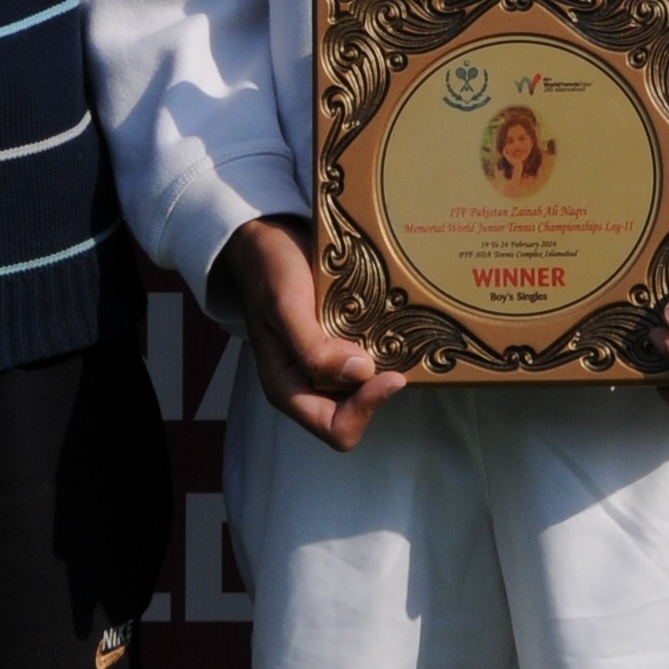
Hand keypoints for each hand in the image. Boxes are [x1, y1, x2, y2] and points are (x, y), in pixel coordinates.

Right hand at [221, 213, 406, 447]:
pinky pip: (369, 360)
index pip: (335, 427)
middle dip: (378, 389)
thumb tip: (360, 373)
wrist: (268, 240)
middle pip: (355, 412)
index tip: (391, 375)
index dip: (364, 409)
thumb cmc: (271, 272)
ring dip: (384, 369)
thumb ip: (312, 347)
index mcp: (288, 388)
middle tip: (398, 356)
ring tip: (400, 341)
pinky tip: (395, 328)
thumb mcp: (285, 306)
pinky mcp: (340, 344)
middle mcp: (308, 383)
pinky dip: (384, 350)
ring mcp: (325, 365)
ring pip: (365, 387)